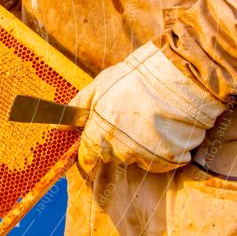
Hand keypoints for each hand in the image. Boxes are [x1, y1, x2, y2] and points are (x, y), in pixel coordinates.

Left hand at [71, 42, 224, 172]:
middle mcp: (121, 150)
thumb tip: (58, 127)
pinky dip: (164, 149)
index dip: (89, 154)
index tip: (93, 150)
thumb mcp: (98, 87)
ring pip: (138, 157)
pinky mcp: (171, 158)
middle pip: (114, 155)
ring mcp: (147, 155)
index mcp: (100, 134)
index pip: (87, 158)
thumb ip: (77, 109)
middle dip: (117, 142)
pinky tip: (166, 127)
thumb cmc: (134, 78)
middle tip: (129, 119)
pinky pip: (163, 160)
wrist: (178, 75)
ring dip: (142, 145)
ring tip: (150, 119)